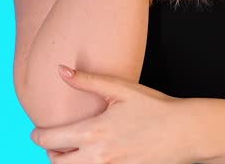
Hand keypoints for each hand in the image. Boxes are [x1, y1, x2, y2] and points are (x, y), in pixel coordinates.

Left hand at [29, 63, 200, 163]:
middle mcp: (98, 156)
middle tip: (56, 143)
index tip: (38, 131)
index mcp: (93, 131)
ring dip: (70, 162)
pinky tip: (96, 156)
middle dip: (51, 154)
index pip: (48, 140)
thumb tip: (61, 69)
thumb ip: (88, 80)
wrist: (186, 132)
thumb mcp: (121, 89)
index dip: (38, 135)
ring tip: (75, 150)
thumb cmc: (156, 108)